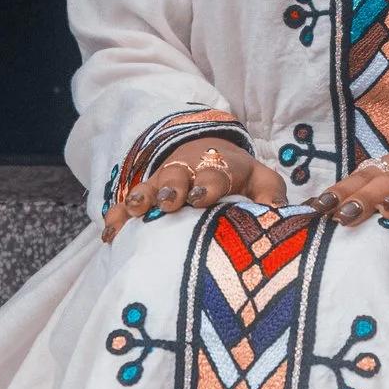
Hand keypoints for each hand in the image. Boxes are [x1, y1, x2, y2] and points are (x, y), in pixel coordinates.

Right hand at [101, 135, 286, 241]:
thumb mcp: (262, 181)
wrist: (210, 154)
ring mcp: (165, 183)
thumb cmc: (241, 178)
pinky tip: (110, 235)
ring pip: (151, 186)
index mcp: (220, 167)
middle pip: (178, 176)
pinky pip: (129, 205)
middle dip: (173, 187)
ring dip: (144, 197)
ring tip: (138, 210)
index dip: (209, 184)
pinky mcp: (148, 196)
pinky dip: (119, 217)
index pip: (215, 173)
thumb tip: (279, 215)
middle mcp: (189, 172)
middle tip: (169, 201)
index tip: (202, 196)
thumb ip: (271, 195)